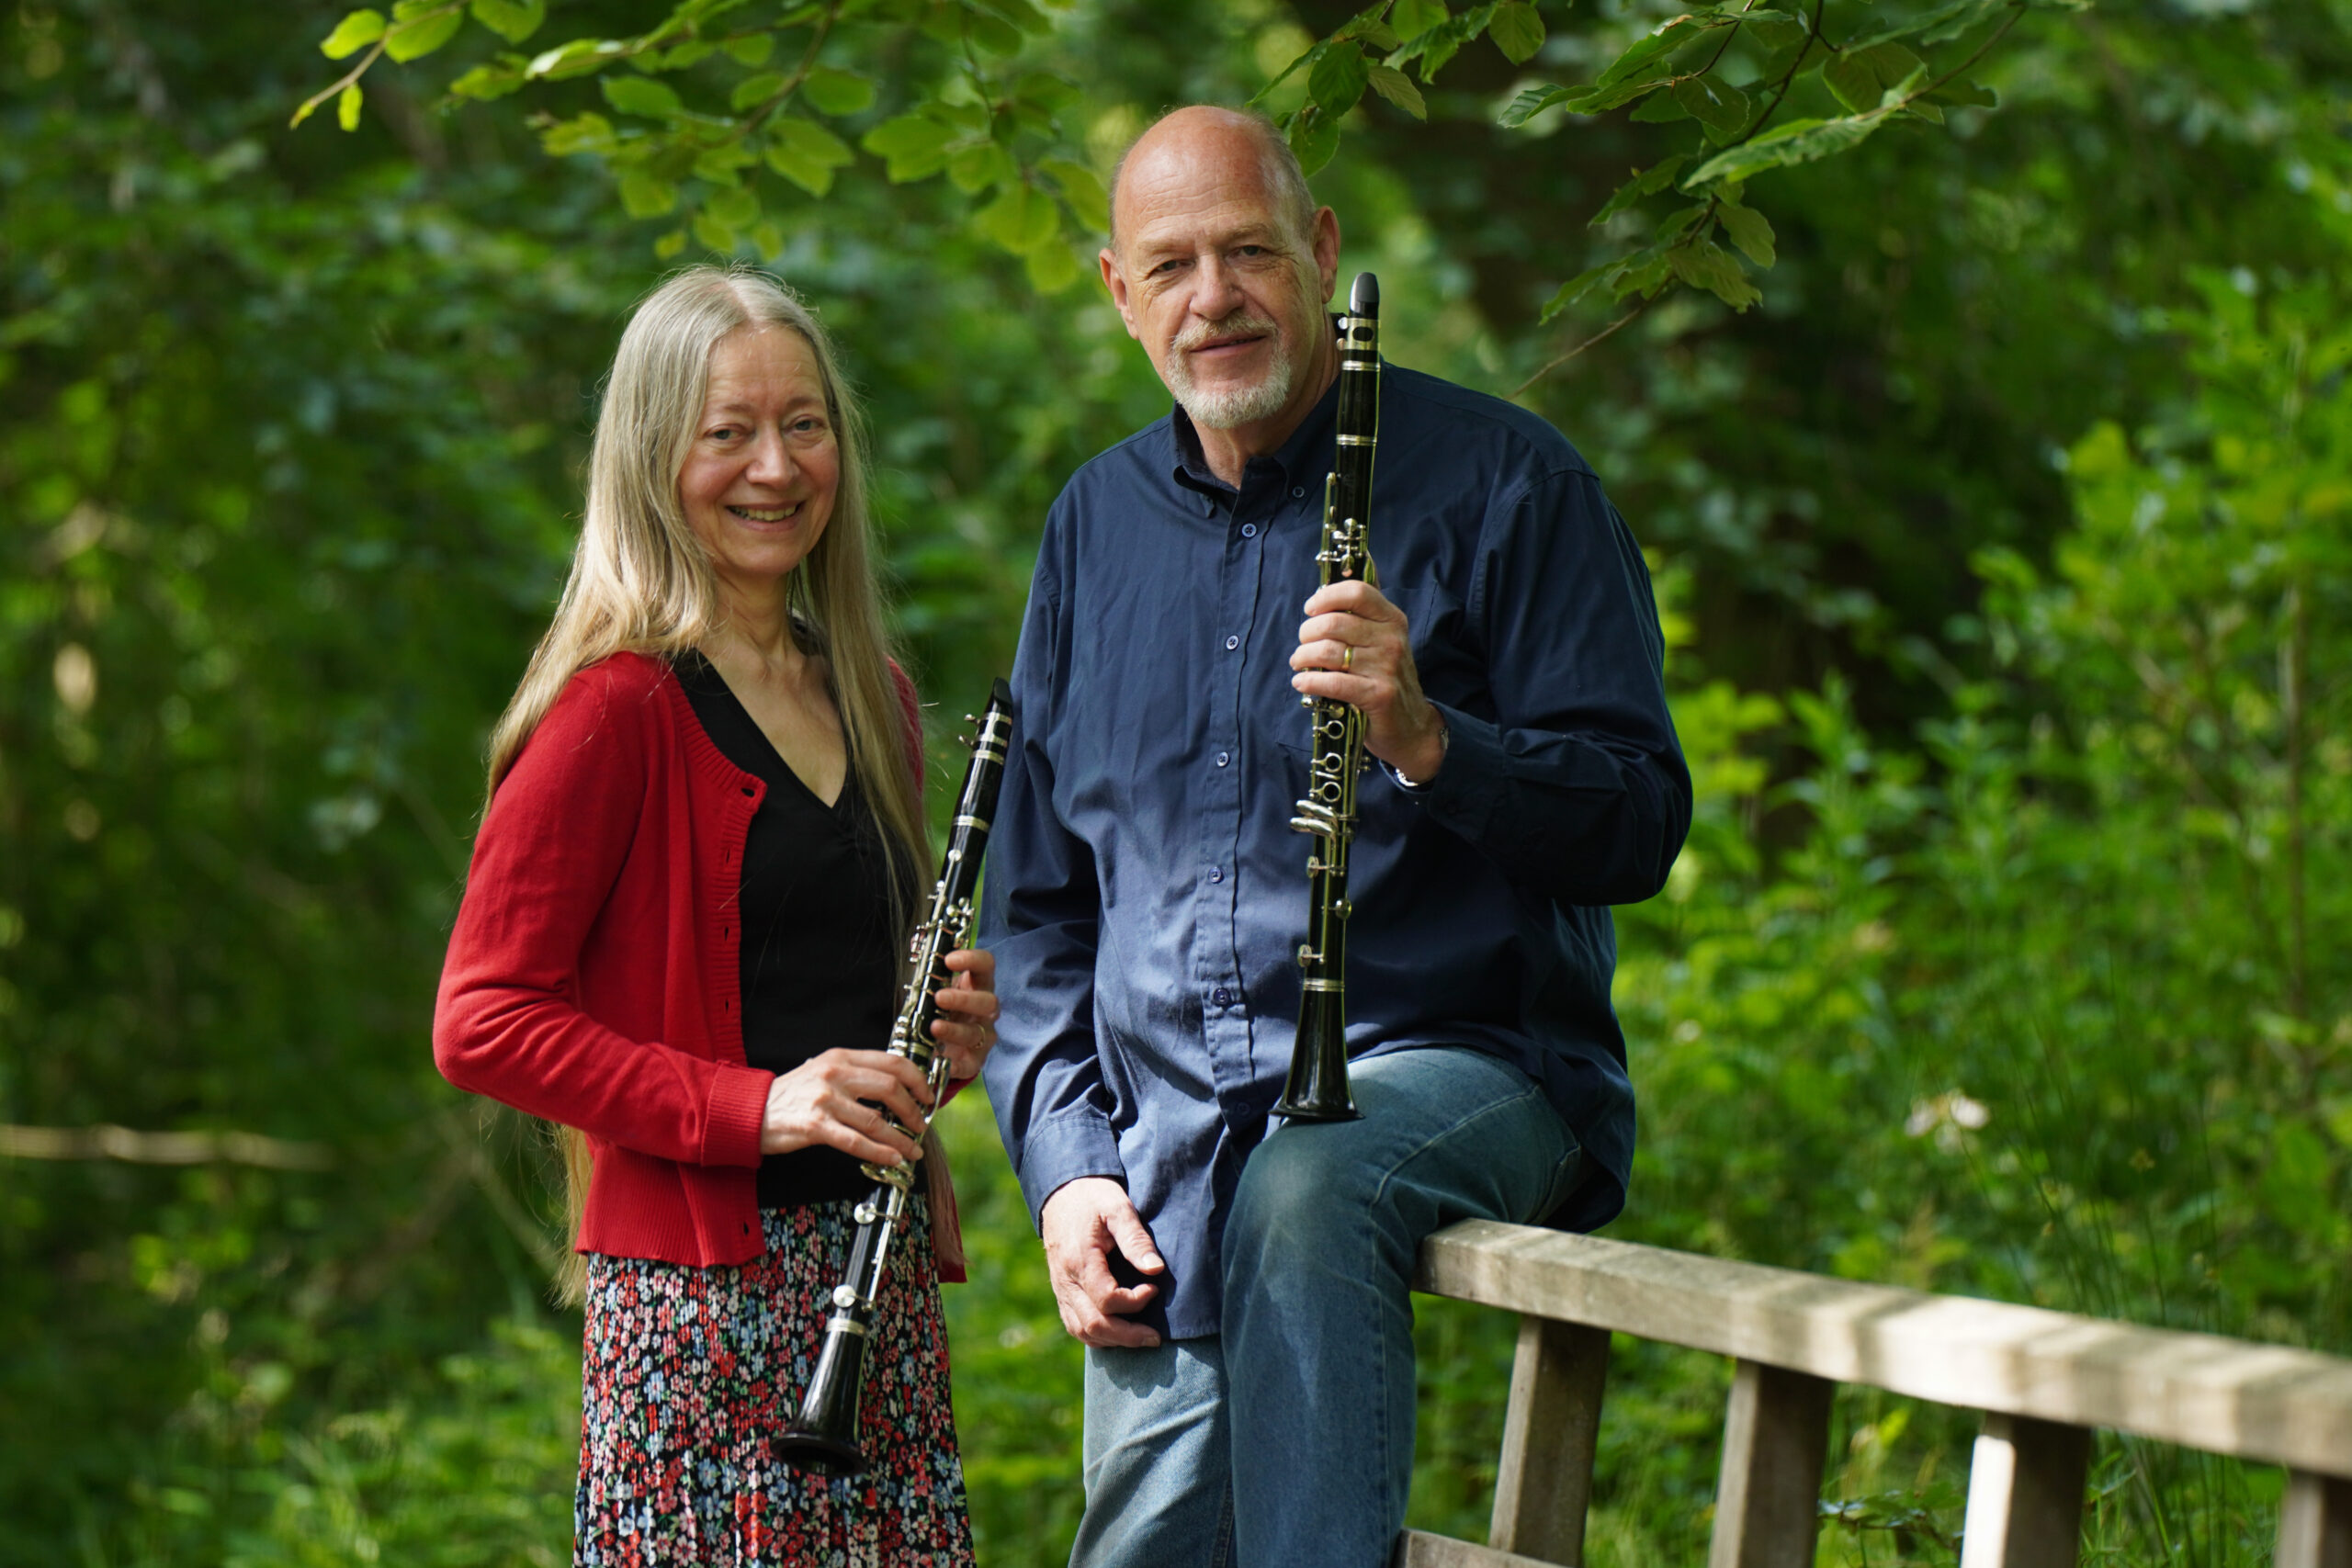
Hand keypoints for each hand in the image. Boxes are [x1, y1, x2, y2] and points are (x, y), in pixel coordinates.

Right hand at [760, 1048, 931, 1164]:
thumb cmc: (791, 1095)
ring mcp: (825, 1099)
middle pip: (890, 1088)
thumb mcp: (823, 1071)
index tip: (927, 1095)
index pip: (891, 1062)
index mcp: (841, 1057)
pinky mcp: (815, 1126)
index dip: (917, 1079)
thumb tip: (895, 1089)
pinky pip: (856, 1142)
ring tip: (912, 1149)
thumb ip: (855, 1074)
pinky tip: (892, 1159)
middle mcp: (835, 1074)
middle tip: (922, 1123)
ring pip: (876, 1120)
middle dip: (914, 1109)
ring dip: (901, 1138)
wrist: (751, 1110)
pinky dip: (879, 1152)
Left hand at [928, 947, 998, 1082]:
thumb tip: (916, 948)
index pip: (985, 965)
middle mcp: (985, 1010)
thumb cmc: (939, 1010)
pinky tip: (938, 1055)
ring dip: (955, 1029)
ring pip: (978, 1032)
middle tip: (940, 997)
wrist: (940, 1045)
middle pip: (988, 1001)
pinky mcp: (975, 1060)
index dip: (972, 960)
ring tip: (934, 1027)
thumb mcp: (934, 989)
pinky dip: (953, 1059)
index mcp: (977, 985)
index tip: (950, 960)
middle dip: (964, 999)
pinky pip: (968, 1061)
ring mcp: (982, 1036)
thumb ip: (929, 973)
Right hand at [1039, 1176, 1164, 1348]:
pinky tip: (1119, 1334)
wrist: (1061, 1193)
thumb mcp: (1117, 1208)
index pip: (1106, 1299)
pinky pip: (1075, 1326)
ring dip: (1114, 1341)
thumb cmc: (1093, 1198)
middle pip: (1094, 1324)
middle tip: (1156, 1337)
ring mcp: (1061, 1289)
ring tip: (1142, 1338)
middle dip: (1128, 1336)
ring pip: (1083, 1331)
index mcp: (1080, 1260)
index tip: (1153, 1288)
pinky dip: (1097, 1336)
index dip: (1134, 1301)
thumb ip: (1136, 1239)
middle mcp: (1066, 1281)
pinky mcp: (1062, 1293)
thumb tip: (1156, 1270)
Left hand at [1290, 578, 1446, 782]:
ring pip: (1328, 652)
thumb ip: (1358, 619)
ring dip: (1303, 657)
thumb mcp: (1381, 642)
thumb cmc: (1384, 679)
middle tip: (1302, 647)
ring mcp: (1387, 667)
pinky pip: (1333, 682)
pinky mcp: (1379, 695)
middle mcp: (1392, 640)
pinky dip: (1310, 681)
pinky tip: (1302, 682)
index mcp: (1392, 619)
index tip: (1310, 609)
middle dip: (1307, 634)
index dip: (1326, 597)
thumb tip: (1322, 595)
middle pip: (1333, 623)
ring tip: (1299, 664)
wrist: (1411, 726)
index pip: (1357, 592)